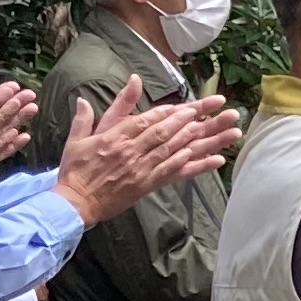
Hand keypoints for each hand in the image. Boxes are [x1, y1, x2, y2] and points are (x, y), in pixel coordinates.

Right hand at [53, 76, 240, 225]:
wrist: (73, 203)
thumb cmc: (75, 170)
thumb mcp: (78, 139)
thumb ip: (86, 118)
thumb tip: (85, 98)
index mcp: (116, 136)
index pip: (150, 118)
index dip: (174, 110)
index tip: (193, 103)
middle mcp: (132, 150)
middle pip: (169, 131)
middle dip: (197, 117)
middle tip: (220, 107)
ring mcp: (142, 168)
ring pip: (177, 150)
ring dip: (204, 139)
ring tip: (227, 131)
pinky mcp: (147, 185)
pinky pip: (174, 173)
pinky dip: (195, 167)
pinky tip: (214, 160)